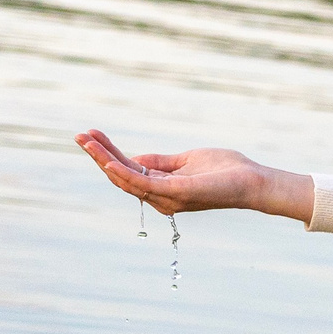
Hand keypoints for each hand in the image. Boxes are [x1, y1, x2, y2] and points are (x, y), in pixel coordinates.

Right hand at [73, 130, 312, 220]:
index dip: (108, 154)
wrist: (253, 181)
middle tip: (79, 136)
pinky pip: (144, 184)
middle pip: (121, 176)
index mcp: (162, 188)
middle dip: (99, 155)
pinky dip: (124, 172)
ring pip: (126, 179)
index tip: (91, 135)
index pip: (128, 170)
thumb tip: (137, 159)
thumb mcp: (187, 161)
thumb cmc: (226, 171)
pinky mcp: (176, 194)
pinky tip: (108, 160)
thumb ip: (162, 162)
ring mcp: (167, 197)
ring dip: (104, 159)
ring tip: (86, 141)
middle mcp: (160, 197)